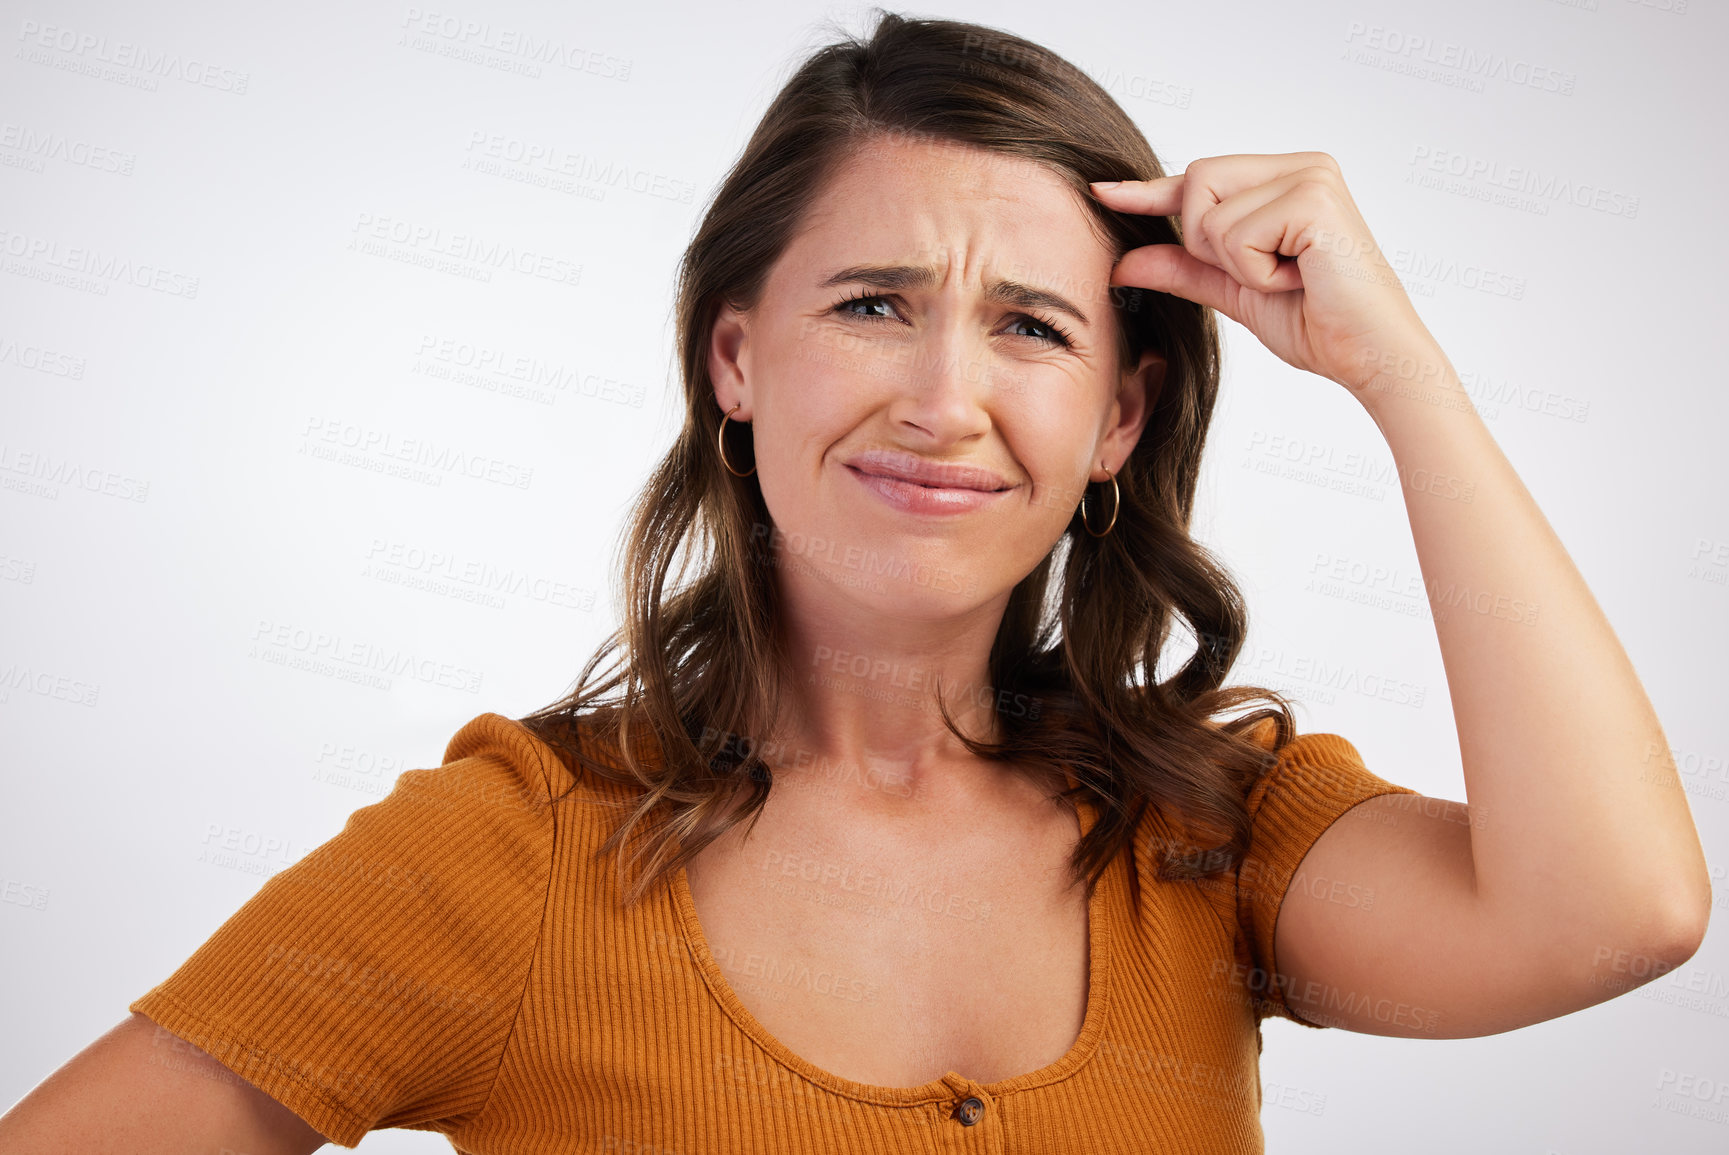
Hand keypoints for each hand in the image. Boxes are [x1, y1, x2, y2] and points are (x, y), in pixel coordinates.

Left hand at [1091, 152, 1439, 394]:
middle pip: (1195, 181)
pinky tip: (1299, 279)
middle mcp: (1302, 165)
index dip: (1150, 191)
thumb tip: (1123, 261)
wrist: (1369, 357)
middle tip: (1263, 274)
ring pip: (1210, 215)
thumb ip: (1183, 268)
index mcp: (1286, 177)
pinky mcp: (1314, 199)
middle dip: (1207, 243)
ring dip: (1237, 265)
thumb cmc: (1317, 323)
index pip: (1200, 178)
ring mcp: (1311, 176)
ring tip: (1289, 278)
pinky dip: (1256, 272)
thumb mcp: (1234, 291)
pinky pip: (1236, 236)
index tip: (1103, 192)